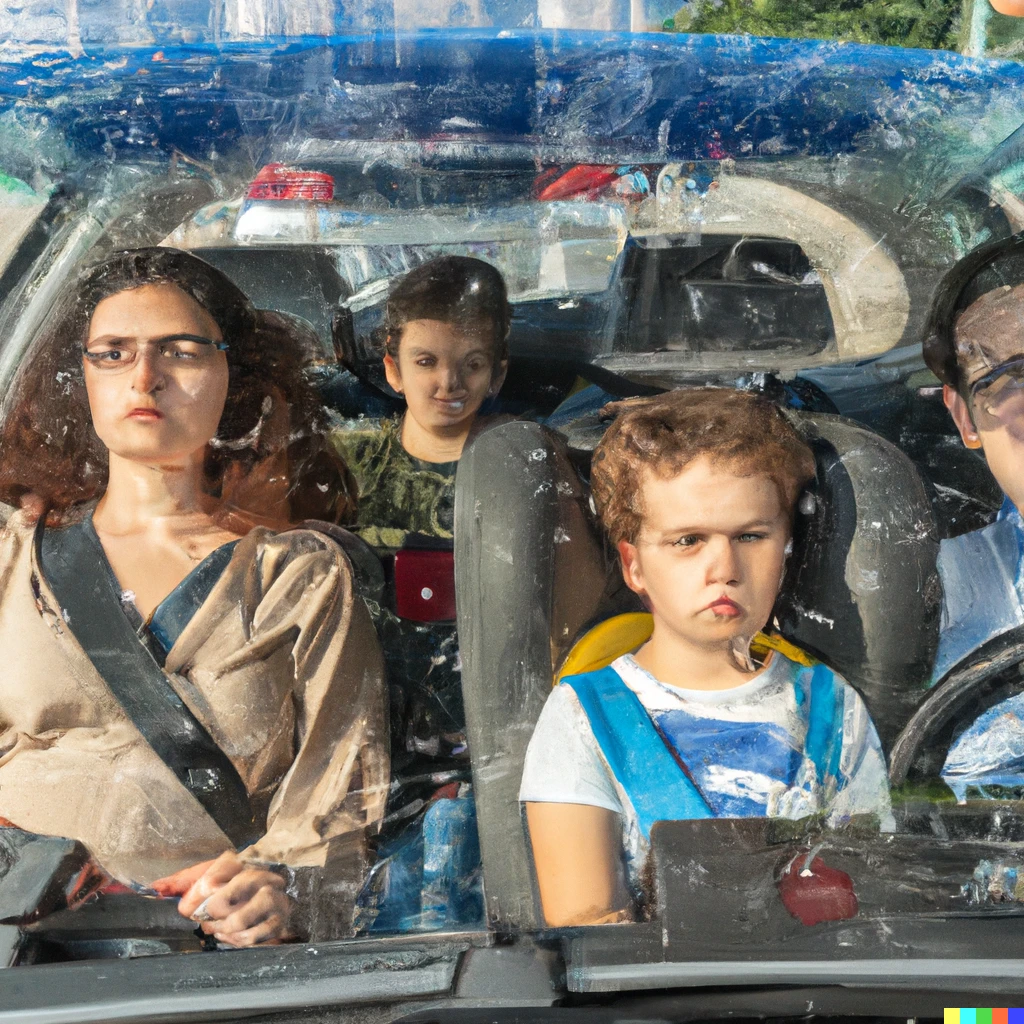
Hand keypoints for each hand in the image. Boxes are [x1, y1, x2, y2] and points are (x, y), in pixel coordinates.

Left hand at [152, 851, 296, 946]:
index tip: (186, 907)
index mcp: (241, 861)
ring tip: (218, 928)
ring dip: (223, 928)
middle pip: (230, 893)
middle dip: (212, 911)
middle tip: (204, 919)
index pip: (216, 873)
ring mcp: (273, 899)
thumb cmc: (235, 883)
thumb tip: (155, 888)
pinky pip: (253, 936)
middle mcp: (261, 877)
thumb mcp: (210, 875)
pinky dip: (237, 940)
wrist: (276, 891)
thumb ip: (183, 881)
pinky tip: (231, 935)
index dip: (196, 894)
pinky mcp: (279, 921)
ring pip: (241, 918)